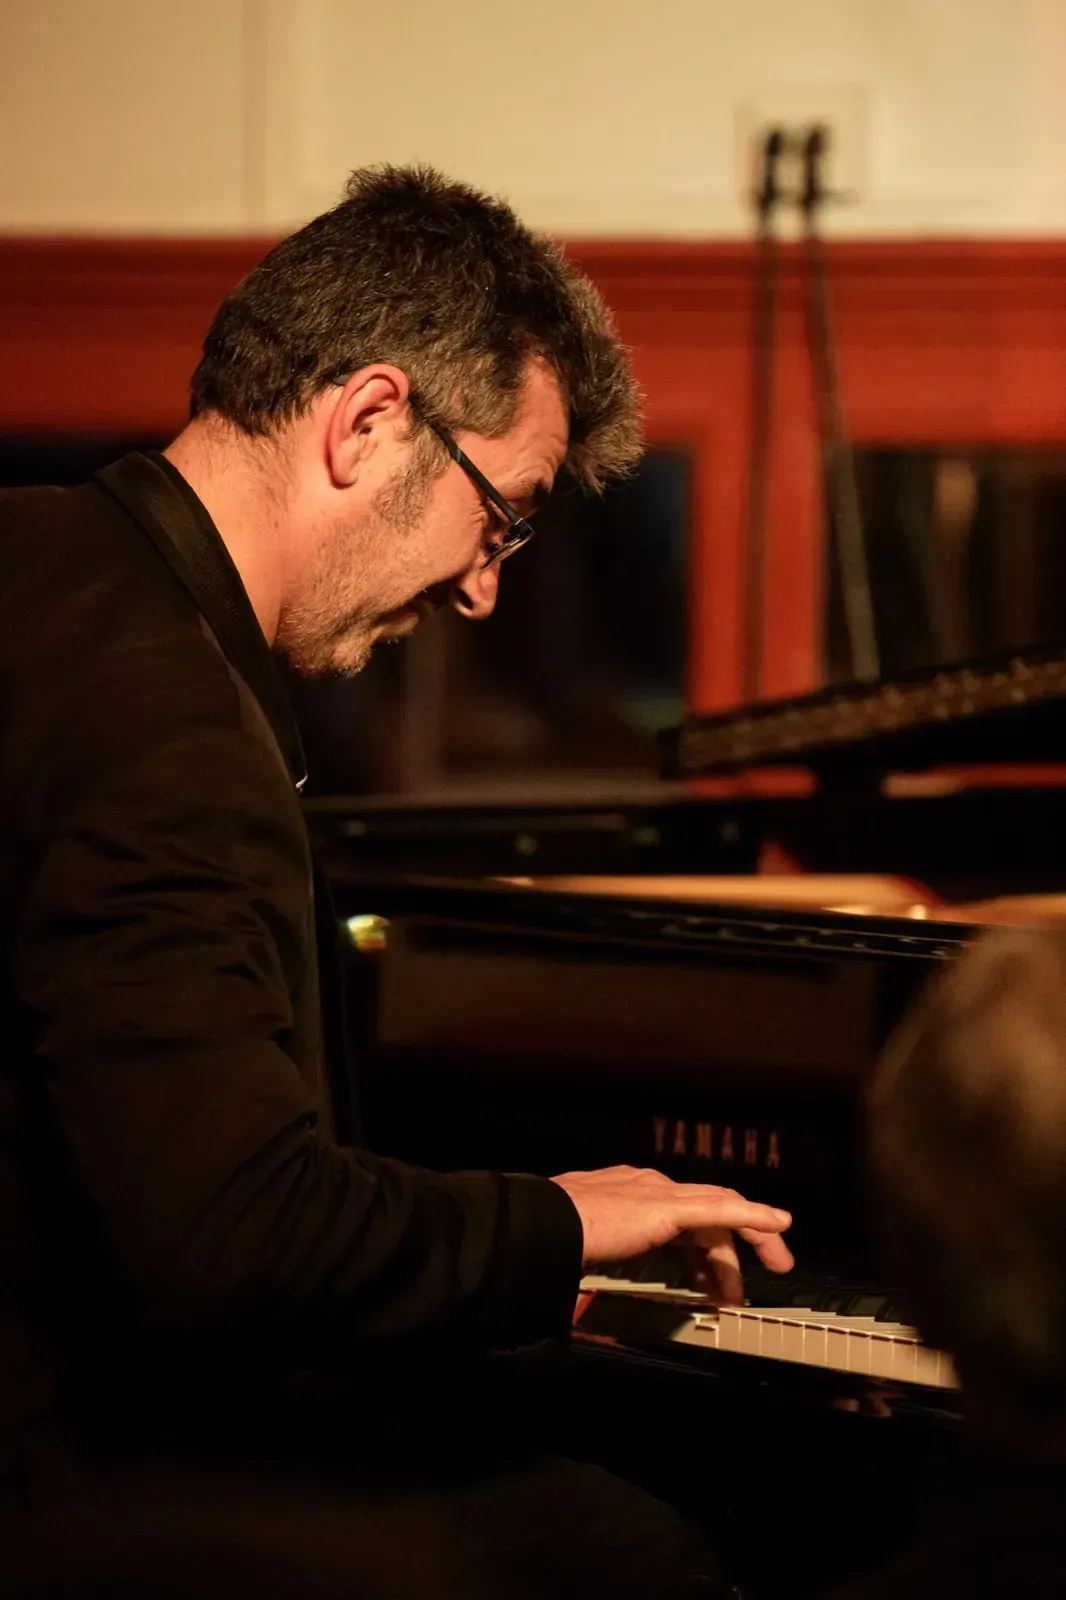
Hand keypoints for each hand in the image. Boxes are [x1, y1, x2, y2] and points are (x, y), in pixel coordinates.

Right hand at [551, 1165, 793, 1303]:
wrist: (539, 1223)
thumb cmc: (549, 1240)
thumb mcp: (581, 1260)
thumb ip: (594, 1280)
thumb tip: (588, 1315)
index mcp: (627, 1196)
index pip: (678, 1214)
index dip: (701, 1245)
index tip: (709, 1276)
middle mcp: (647, 1185)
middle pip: (706, 1210)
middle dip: (732, 1247)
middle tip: (741, 1288)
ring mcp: (658, 1191)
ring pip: (721, 1208)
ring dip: (751, 1237)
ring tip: (776, 1262)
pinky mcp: (668, 1204)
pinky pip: (722, 1210)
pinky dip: (753, 1217)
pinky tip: (778, 1225)